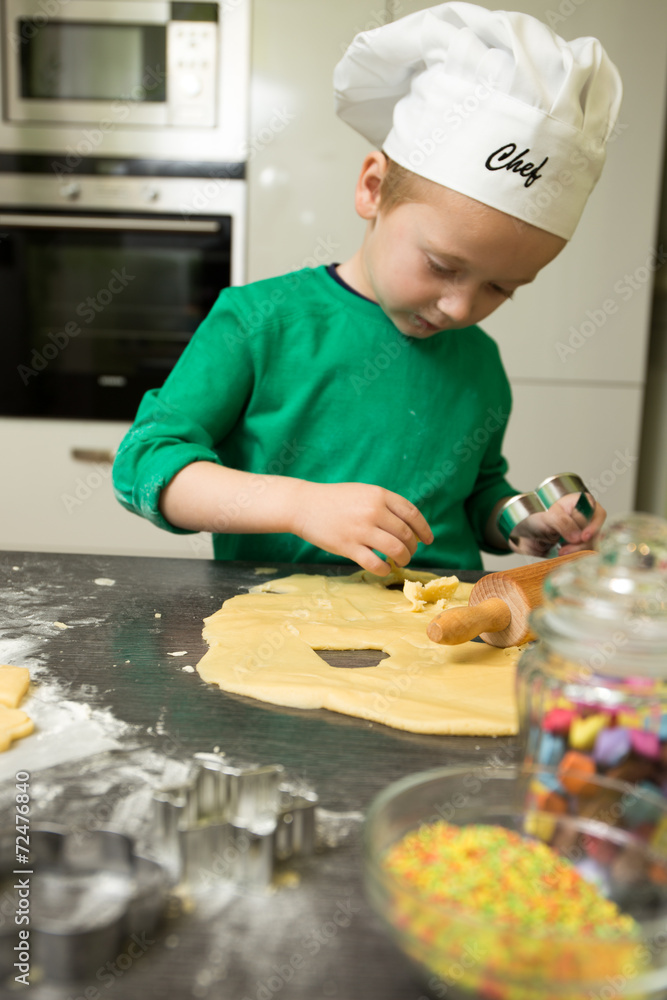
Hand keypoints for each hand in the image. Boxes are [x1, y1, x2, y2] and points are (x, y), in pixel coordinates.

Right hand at [291, 481, 432, 573]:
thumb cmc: (335, 500)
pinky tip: (384, 568)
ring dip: (403, 559)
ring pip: (396, 550)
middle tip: (409, 552)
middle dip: (413, 547)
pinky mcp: (348, 546)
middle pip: (406, 534)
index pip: (412, 514)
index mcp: (379, 495)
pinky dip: (385, 569)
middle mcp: (373, 511)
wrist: (303, 505)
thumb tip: (409, 526)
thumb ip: (385, 504)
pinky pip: (375, 564)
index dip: (424, 529)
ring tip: (400, 561)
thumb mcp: (363, 492)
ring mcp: (361, 529)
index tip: (428, 540)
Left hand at [509, 492, 604, 556]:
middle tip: (565, 550)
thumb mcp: (548, 515)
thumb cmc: (536, 515)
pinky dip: (576, 556)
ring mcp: (584, 532)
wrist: (524, 530)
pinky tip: (563, 555)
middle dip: (582, 543)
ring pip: (592, 544)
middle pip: (596, 532)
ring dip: (578, 551)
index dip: (593, 526)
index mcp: (582, 502)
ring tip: (561, 552)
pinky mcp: (579, 545)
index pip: (597, 514)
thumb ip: (563, 523)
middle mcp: (587, 517)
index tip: (583, 537)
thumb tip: (578, 537)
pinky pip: (585, 552)